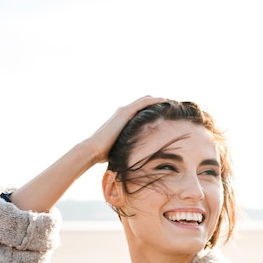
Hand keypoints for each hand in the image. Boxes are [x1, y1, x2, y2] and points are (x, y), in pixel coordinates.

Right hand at [8, 96, 165, 211]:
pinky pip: (143, 103)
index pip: (139, 111)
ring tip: (170, 101)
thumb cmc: (104, 153)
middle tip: (170, 104)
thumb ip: (127, 149)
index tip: (164, 112)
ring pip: (144, 100)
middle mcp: (122, 113)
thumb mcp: (120, 149)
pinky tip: (165, 100)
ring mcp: (123, 111)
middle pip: (143, 103)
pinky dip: (154, 101)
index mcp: (121, 120)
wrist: (92, 150)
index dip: (151, 110)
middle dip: (156, 102)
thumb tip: (133, 163)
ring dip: (157, 99)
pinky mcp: (124, 113)